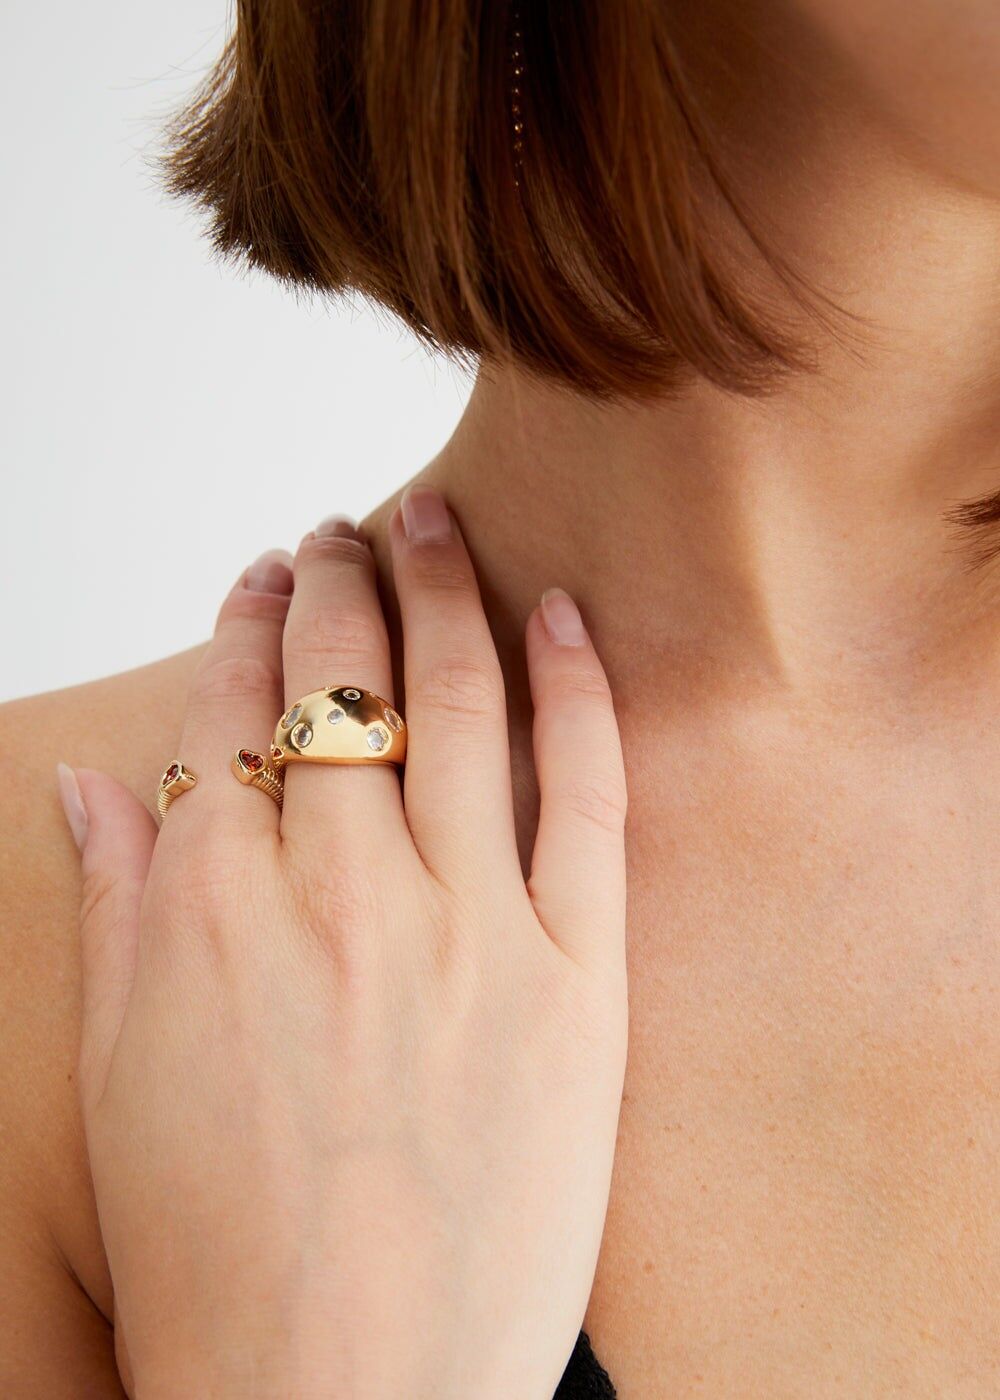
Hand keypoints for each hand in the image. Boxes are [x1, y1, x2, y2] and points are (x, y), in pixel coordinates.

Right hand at [61, 487, 627, 1399]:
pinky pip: (586, 798)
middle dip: (338, 583)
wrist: (343, 1397)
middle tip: (344, 531)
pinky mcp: (576, 982)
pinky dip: (579, 692)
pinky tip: (562, 616)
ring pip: (457, 706)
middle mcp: (339, 893)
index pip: (230, 712)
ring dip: (442, 592)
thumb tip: (93, 784)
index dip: (246, 626)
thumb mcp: (122, 1073)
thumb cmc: (220, 1249)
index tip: (262, 575)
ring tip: (436, 523)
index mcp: (215, 908)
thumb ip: (116, 906)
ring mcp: (467, 928)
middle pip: (341, 684)